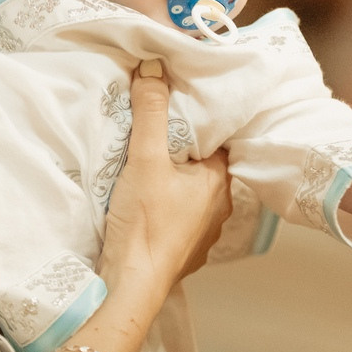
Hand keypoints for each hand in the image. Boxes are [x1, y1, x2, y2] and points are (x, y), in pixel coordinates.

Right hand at [98, 60, 232, 294]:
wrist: (131, 286)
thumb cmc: (146, 222)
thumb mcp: (145, 158)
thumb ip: (150, 111)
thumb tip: (155, 65)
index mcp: (220, 181)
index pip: (217, 139)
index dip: (198, 120)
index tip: (178, 105)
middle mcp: (220, 207)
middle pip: (202, 164)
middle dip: (182, 149)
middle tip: (157, 130)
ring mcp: (203, 232)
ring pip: (190, 192)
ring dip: (173, 179)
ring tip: (149, 162)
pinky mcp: (183, 251)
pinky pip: (178, 216)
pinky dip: (165, 204)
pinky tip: (146, 199)